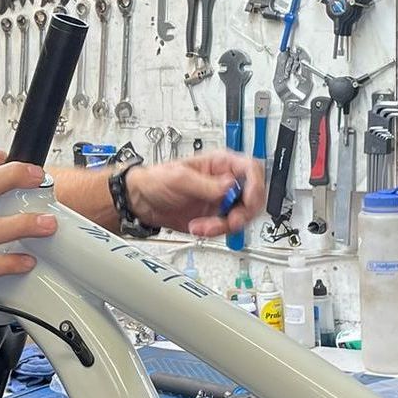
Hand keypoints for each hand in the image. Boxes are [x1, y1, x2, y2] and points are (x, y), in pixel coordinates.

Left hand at [126, 151, 265, 238]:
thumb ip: (207, 184)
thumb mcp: (180, 178)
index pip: (251, 169)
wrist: (143, 202)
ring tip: (204, 227)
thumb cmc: (157, 180)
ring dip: (225, 226)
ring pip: (242, 216)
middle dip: (243, 213)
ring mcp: (222, 201)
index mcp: (220, 164)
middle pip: (254, 197)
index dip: (255, 185)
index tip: (247, 200)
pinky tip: (199, 228)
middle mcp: (225, 182)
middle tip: (229, 221)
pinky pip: (227, 229)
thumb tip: (230, 185)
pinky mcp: (216, 217)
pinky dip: (215, 232)